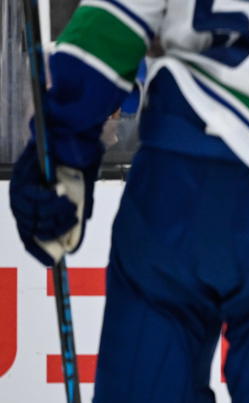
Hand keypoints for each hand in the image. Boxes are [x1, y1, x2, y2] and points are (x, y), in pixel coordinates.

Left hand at [9, 141, 91, 266]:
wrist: (69, 142)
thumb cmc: (73, 170)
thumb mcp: (76, 199)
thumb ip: (73, 218)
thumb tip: (74, 244)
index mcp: (32, 213)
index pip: (30, 238)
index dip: (39, 250)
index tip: (52, 261)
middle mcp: (21, 206)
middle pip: (34, 229)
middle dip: (56, 227)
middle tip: (73, 218)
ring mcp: (18, 193)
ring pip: (35, 214)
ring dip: (55, 212)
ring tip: (70, 204)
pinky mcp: (21, 179)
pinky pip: (33, 196)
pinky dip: (48, 197)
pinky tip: (60, 192)